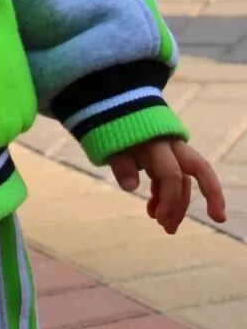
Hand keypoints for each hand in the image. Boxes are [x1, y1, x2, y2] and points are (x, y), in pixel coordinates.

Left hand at [107, 136, 226, 233]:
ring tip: (162, 225)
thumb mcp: (109, 142)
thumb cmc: (110, 124)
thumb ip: (120, 163)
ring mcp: (168, 150)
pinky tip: (153, 210)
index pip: (172, 175)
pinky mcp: (162, 155)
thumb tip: (129, 187)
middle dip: (212, 194)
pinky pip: (170, 177)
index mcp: (157, 142)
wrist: (111, 103)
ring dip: (176, 203)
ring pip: (182, 178)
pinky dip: (164, 195)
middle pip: (199, 169)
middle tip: (218, 219)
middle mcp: (170, 145)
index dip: (171, 201)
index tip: (160, 221)